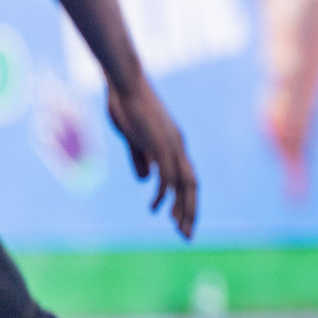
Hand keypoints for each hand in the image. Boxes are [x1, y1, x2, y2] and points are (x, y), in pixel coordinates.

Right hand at [107, 75, 197, 238]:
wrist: (125, 82)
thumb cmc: (126, 105)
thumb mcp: (134, 139)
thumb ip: (140, 158)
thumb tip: (145, 181)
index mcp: (173, 143)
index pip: (187, 177)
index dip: (186, 200)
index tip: (180, 221)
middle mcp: (178, 145)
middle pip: (192, 184)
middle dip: (190, 211)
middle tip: (186, 236)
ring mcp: (172, 144)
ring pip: (184, 183)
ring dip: (182, 208)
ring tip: (177, 229)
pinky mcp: (161, 144)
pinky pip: (167, 176)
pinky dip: (163, 195)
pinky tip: (154, 209)